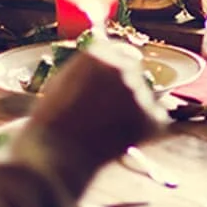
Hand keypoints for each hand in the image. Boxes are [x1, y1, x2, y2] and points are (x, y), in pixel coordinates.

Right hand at [26, 42, 166, 191]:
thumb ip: (86, 70)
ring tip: (108, 129)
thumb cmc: (52, 123)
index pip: (119, 53)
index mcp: (99, 52)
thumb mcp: (62, 82)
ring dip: (134, 110)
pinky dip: (144, 130)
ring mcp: (138, 91)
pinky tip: (120, 139)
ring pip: (145, 97)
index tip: (109, 87)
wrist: (56, 154)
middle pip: (134, 73)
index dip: (114, 73)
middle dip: (125, 90)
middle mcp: (122, 66)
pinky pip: (154, 120)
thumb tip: (101, 68)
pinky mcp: (151, 117)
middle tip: (108, 113)